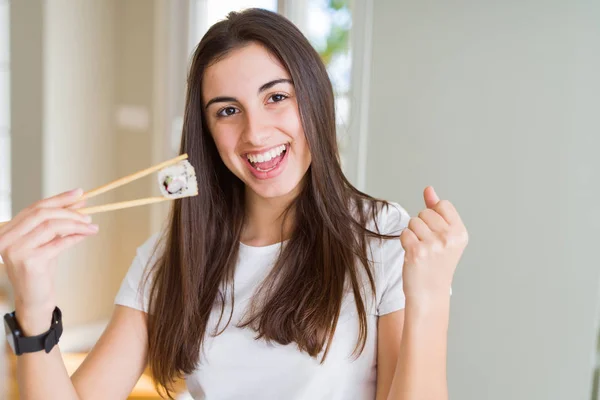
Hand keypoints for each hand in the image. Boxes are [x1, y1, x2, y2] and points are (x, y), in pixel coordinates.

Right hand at [0, 189, 98, 333]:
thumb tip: (78, 201)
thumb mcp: (46, 241)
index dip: (59, 198)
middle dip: (69, 211)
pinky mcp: (29, 262)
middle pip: (42, 214)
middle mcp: (6, 238)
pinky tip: (85, 236)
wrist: (34, 299)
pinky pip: (58, 243)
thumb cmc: (40, 270)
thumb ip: (57, 222)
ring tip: (91, 227)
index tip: (80, 193)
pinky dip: (74, 237)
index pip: (35, 207)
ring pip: (51, 226)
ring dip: (75, 224)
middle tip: (88, 215)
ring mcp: (16, 250)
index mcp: (8, 230)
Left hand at [400, 186, 468, 304]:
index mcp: (460, 233)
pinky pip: (404, 233)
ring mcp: (433, 245)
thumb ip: (436, 210)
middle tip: (428, 246)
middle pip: (425, 212)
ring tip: (421, 250)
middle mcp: (449, 238)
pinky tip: (413, 255)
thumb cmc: (436, 263)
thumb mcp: (444, 236)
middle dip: (421, 226)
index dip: (433, 216)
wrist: (429, 293)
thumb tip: (429, 189)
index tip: (436, 234)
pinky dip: (405, 242)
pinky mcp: (417, 251)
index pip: (442, 205)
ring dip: (412, 234)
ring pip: (413, 222)